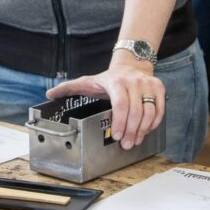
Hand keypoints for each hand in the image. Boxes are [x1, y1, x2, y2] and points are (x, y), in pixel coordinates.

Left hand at [46, 54, 164, 149]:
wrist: (131, 65)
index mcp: (115, 82)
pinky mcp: (159, 88)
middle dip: (131, 132)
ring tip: (135, 140)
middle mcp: (133, 82)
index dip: (120, 121)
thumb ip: (69, 88)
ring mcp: (147, 84)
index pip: (120, 103)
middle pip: (136, 111)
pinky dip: (154, 123)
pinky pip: (160, 109)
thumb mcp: (88, 81)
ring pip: (150, 112)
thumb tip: (49, 94)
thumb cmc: (108, 78)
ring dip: (143, 130)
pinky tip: (146, 130)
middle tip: (126, 144)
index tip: (118, 136)